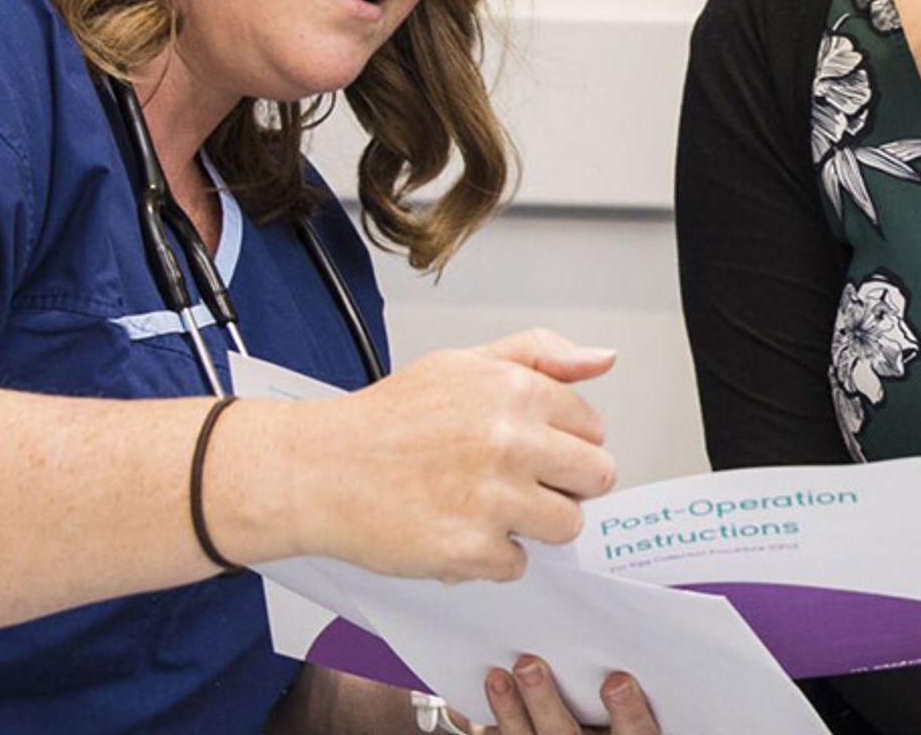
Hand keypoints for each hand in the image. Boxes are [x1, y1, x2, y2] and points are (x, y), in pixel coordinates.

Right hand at [217, 329, 620, 579]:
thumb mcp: (462, 364)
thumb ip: (538, 354)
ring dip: (532, 525)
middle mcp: (510, 440)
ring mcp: (493, 498)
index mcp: (514, 390)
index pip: (592, 427)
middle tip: (514, 483)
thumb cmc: (386, 420)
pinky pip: (518, 565)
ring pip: (566, 526)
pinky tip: (453, 529)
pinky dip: (489, 558)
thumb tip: (602, 359)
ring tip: (484, 508)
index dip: (562, 443)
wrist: (317, 469)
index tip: (530, 449)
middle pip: (596, 478)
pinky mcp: (471, 549)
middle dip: (563, 484)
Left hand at [480, 656, 657, 734]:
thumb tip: (622, 623)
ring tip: (496, 677)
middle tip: (528, 666)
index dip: (629, 712)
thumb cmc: (619, 703)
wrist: (591, 726)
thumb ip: (631, 668)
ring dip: (507, 710)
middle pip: (564, 734)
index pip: (636, 733)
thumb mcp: (642, 693)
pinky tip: (469, 700)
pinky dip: (484, 721)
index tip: (618, 681)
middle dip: (543, 701)